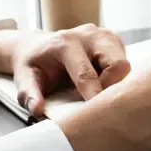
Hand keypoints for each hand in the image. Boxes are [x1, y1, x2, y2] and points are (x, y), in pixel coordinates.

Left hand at [0, 24, 130, 116]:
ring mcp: (104, 35)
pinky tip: (101, 82)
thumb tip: (38, 109)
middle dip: (112, 87)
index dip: (93, 97)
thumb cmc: (34, 65)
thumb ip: (30, 94)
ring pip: (125, 65)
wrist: (38, 46)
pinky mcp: (114, 41)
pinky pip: (125, 63)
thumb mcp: (25, 78)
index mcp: (66, 43)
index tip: (94, 115)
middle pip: (118, 65)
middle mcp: (89, 34)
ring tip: (95, 90)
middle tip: (96, 99)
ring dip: (115, 82)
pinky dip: (117, 77)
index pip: (87, 73)